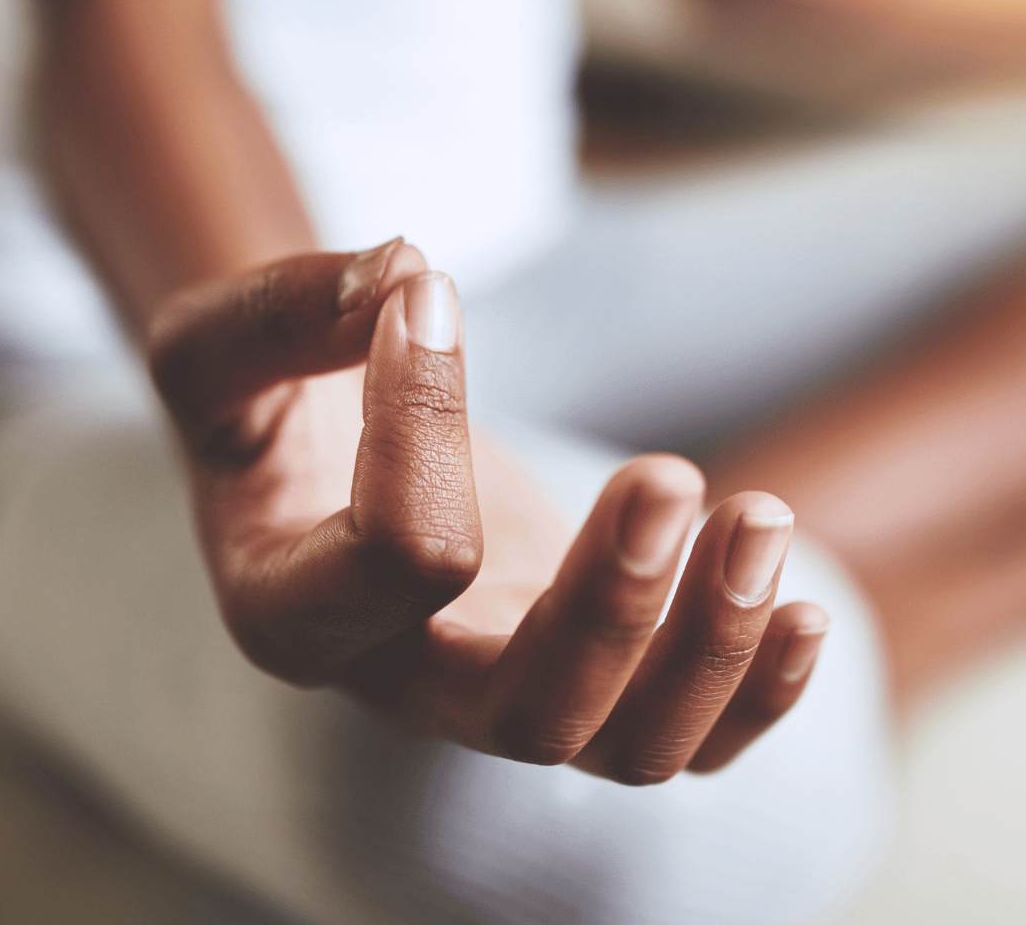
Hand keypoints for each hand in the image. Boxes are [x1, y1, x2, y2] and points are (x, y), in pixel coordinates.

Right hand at [145, 239, 829, 781]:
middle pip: (537, 717)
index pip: (401, 558)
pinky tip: (804, 605)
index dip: (425, 414)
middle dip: (620, 609)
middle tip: (667, 476)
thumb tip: (410, 276)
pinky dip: (762, 694)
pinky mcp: (595, 678)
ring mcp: (513, 694)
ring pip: (635, 749)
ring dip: (716, 646)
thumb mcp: (220, 346)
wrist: (321, 456)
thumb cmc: (270, 404)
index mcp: (302, 617)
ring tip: (759, 516)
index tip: (428, 294)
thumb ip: (283, 313)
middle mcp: (414, 687)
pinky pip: (694, 743)